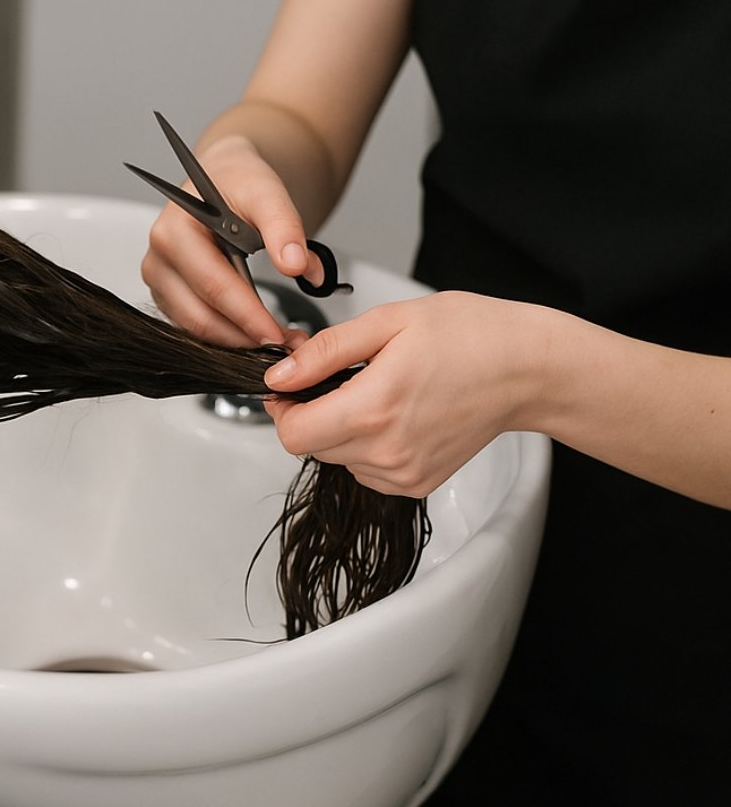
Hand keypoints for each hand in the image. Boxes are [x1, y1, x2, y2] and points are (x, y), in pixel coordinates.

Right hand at [141, 135, 323, 346]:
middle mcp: (158, 261)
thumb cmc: (238, 182)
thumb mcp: (265, 191)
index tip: (279, 337)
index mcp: (173, 233)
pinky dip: (228, 335)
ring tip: (279, 340)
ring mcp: (160, 282)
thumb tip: (297, 265)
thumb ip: (283, 226)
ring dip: (238, 342)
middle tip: (287, 345)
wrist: (223, 179)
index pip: (213, 286)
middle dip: (245, 337)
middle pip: (200, 317)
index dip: (248, 316)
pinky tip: (257, 332)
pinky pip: (196, 326)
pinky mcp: (169, 296)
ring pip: (196, 329)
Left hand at [262, 292, 546, 496]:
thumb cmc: (467, 335)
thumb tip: (279, 376)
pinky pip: (366, 471)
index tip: (293, 384)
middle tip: (340, 378)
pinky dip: (367, 446)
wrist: (526, 369)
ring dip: (340, 430)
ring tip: (376, 393)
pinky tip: (395, 415)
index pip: (292, 434)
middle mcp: (387, 451)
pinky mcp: (418, 485)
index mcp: (374, 408)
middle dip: (312, 413)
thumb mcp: (388, 321)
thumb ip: (325, 352)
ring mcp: (404, 473)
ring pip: (337, 459)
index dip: (283, 408)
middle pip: (311, 447)